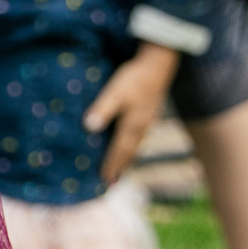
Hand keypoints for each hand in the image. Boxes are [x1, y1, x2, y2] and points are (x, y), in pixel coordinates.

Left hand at [82, 42, 178, 180]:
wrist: (158, 65)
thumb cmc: (133, 78)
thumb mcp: (114, 92)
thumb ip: (103, 109)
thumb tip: (89, 127)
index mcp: (132, 126)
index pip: (119, 151)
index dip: (111, 165)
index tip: (103, 179)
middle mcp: (142, 127)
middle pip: (130, 153)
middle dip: (120, 167)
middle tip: (111, 183)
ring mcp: (147, 121)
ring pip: (136, 145)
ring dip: (128, 159)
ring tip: (120, 169)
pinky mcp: (149, 113)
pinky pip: (139, 136)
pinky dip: (132, 146)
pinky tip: (129, 143)